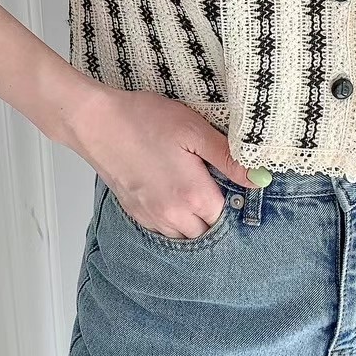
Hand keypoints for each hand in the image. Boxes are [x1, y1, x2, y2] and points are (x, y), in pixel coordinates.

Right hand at [60, 82, 257, 239]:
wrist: (96, 122)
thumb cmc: (144, 120)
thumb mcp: (194, 130)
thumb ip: (228, 157)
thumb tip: (259, 178)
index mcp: (194, 196)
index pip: (229, 214)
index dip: (234, 197)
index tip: (229, 179)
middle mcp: (173, 216)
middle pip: (208, 230)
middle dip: (215, 212)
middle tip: (212, 183)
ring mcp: (152, 218)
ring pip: (186, 234)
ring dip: (195, 220)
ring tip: (193, 189)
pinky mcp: (136, 213)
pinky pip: (164, 230)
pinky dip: (174, 221)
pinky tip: (172, 195)